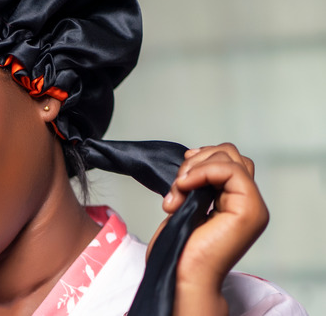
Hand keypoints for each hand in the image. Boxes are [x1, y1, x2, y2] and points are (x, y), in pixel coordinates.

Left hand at [156, 143, 268, 314]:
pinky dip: (203, 171)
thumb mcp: (188, 206)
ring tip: (177, 192)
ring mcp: (252, 205)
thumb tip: (192, 161)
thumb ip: (198, 184)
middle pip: (230, 154)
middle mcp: (247, 202)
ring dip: (195, 168)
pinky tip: (184, 186)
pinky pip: (230, 170)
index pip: (226, 160)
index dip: (201, 159)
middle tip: (177, 186)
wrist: (182, 275)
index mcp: (234, 201)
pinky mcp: (249, 209)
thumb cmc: (180, 249)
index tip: (179, 176)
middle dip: (196, 161)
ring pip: (230, 157)